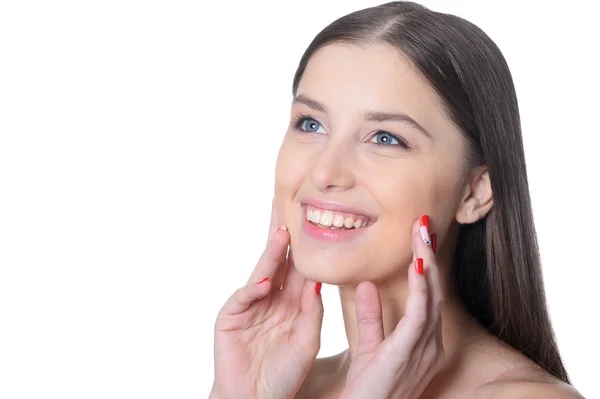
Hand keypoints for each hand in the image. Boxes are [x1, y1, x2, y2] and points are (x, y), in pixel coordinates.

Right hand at [210, 200, 323, 398]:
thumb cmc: (283, 374)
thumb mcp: (306, 341)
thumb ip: (312, 312)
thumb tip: (318, 281)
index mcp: (291, 302)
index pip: (300, 267)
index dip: (307, 246)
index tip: (314, 220)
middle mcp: (271, 297)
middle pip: (278, 260)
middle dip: (282, 234)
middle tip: (286, 205)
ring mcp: (250, 304)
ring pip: (262, 272)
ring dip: (271, 253)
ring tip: (281, 232)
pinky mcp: (231, 316)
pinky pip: (244, 297)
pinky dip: (253, 289)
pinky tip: (265, 281)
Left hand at [340, 217, 443, 398]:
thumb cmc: (368, 389)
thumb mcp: (371, 347)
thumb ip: (372, 317)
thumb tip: (367, 285)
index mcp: (423, 342)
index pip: (427, 296)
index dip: (425, 266)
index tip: (418, 238)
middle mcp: (430, 345)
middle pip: (433, 291)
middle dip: (430, 256)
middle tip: (423, 224)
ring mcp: (423, 351)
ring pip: (430, 298)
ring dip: (427, 263)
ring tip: (422, 234)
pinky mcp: (407, 355)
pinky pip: (418, 316)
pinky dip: (419, 289)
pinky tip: (417, 265)